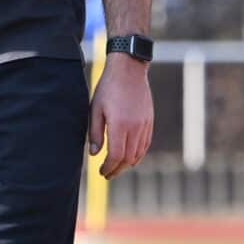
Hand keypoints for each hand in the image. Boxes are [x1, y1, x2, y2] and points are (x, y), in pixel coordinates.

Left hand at [87, 54, 153, 178]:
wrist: (129, 70)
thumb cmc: (108, 88)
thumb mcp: (95, 109)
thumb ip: (95, 133)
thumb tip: (94, 154)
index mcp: (120, 125)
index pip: (116, 156)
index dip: (108, 167)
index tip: (101, 171)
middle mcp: (135, 127)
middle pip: (128, 158)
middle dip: (117, 169)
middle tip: (107, 174)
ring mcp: (144, 125)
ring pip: (139, 153)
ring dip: (128, 163)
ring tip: (117, 167)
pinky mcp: (149, 121)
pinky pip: (146, 144)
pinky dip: (138, 154)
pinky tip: (130, 156)